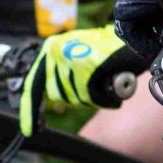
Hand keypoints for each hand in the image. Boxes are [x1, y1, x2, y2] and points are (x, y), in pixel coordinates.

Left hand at [18, 25, 137, 135]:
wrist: (134, 34)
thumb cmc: (109, 47)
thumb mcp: (79, 53)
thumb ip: (63, 71)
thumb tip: (54, 96)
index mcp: (51, 48)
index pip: (33, 84)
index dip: (30, 108)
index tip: (29, 129)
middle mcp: (56, 52)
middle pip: (58, 95)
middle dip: (78, 97)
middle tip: (97, 85)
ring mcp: (70, 59)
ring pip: (76, 98)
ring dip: (94, 97)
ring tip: (108, 80)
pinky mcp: (86, 68)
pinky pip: (91, 97)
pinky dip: (104, 99)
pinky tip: (114, 87)